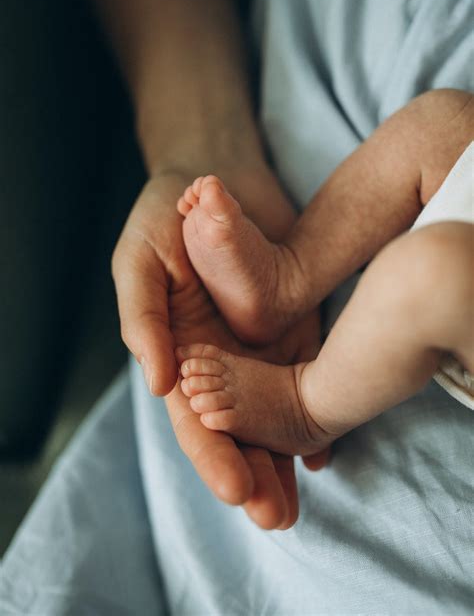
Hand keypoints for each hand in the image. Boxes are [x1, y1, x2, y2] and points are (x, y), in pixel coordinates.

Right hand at [112, 171, 318, 528]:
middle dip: (252, 471)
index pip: (191, 414)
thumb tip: (158, 383)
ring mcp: (258, 345)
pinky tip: (325, 445)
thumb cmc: (165, 216)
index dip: (209, 453)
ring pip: (272, 413)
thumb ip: (143, 318)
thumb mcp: (139, 259)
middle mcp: (218, 358)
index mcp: (177, 350)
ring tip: (298, 499)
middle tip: (274, 515)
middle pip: (235, 426)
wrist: (216, 177)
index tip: (233, 490)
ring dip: (284, 457)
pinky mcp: (295, 324)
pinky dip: (316, 411)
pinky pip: (307, 371)